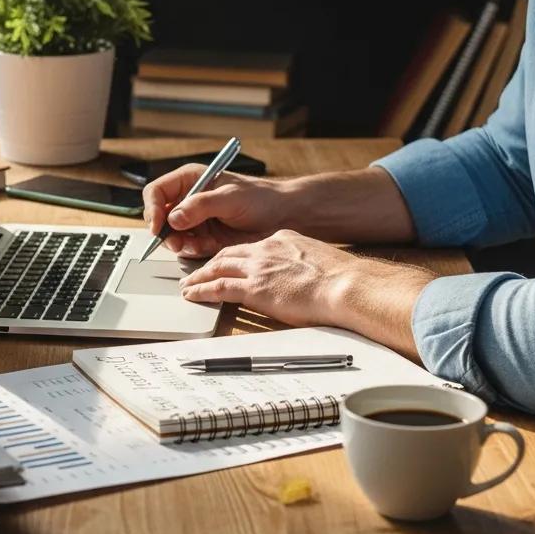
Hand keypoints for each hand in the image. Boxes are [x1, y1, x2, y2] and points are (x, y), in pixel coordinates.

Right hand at [142, 163, 287, 257]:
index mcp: (190, 180)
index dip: (152, 209)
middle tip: (176, 242)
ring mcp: (195, 219)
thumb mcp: (230, 198)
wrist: (283, 217)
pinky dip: (193, 250)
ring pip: (171, 235)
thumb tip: (174, 218)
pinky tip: (208, 245)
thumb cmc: (261, 198)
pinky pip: (187, 247)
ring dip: (180, 243)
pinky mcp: (203, 237)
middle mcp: (188, 199)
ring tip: (197, 244)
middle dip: (165, 231)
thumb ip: (200, 206)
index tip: (158, 227)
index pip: (157, 192)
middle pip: (159, 216)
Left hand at [178, 229, 437, 356]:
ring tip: (189, 284)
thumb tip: (302, 276)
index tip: (225, 261)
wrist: (345, 285)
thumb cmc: (341, 279)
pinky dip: (202, 290)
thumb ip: (302, 263)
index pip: (249, 246)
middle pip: (228, 253)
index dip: (233, 254)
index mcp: (281, 239)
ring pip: (218, 268)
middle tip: (197, 271)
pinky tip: (193, 294)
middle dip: (210, 263)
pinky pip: (219, 288)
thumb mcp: (317, 259)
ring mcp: (257, 268)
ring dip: (200, 276)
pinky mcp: (254, 289)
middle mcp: (265, 249)